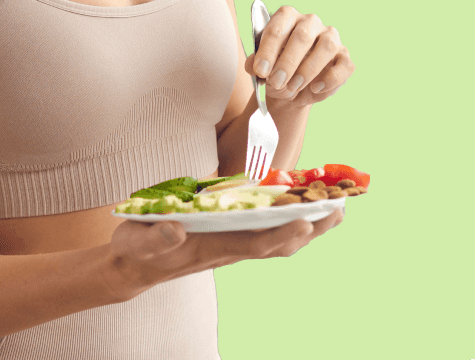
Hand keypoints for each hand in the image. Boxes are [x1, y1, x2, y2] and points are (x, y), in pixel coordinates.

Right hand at [100, 210, 343, 301]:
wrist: (134, 267)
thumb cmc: (136, 252)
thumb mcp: (139, 243)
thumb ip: (157, 237)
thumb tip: (176, 228)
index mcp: (212, 248)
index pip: (255, 244)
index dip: (282, 232)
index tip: (306, 219)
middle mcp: (229, 249)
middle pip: (279, 244)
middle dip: (311, 229)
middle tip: (340, 209)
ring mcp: (231, 245)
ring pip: (278, 240)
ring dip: (308, 227)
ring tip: (334, 207)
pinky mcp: (228, 239)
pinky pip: (266, 232)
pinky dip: (288, 221)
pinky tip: (300, 206)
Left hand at [243, 5, 353, 106]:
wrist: (290, 89)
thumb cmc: (274, 70)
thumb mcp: (261, 68)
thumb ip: (254, 64)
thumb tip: (254, 65)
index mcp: (287, 17)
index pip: (279, 26)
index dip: (268, 50)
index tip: (261, 71)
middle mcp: (310, 22)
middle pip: (303, 35)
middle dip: (288, 62)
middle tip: (276, 82)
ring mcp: (330, 37)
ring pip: (326, 46)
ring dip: (308, 69)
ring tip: (293, 87)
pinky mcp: (344, 56)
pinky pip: (344, 65)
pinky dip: (330, 79)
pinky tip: (315, 88)